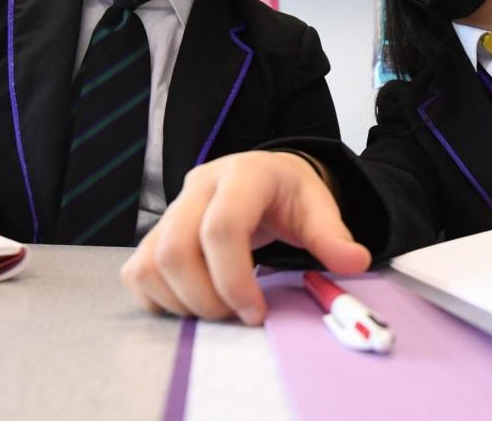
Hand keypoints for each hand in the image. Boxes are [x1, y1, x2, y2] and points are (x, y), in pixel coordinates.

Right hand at [121, 150, 370, 324]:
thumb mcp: (318, 207)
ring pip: (151, 263)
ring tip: (219, 310)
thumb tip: (354, 261)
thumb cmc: (289, 195)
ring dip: (182, 302)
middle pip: (176, 249)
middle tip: (237, 316)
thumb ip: (333, 235)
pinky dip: (158, 299)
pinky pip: (137, 272)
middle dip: (206, 297)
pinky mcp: (155, 232)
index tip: (255, 312)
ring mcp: (171, 208)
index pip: (221, 227)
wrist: (263, 177)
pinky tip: (193, 302)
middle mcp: (197, 187)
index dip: (235, 279)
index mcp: (242, 175)